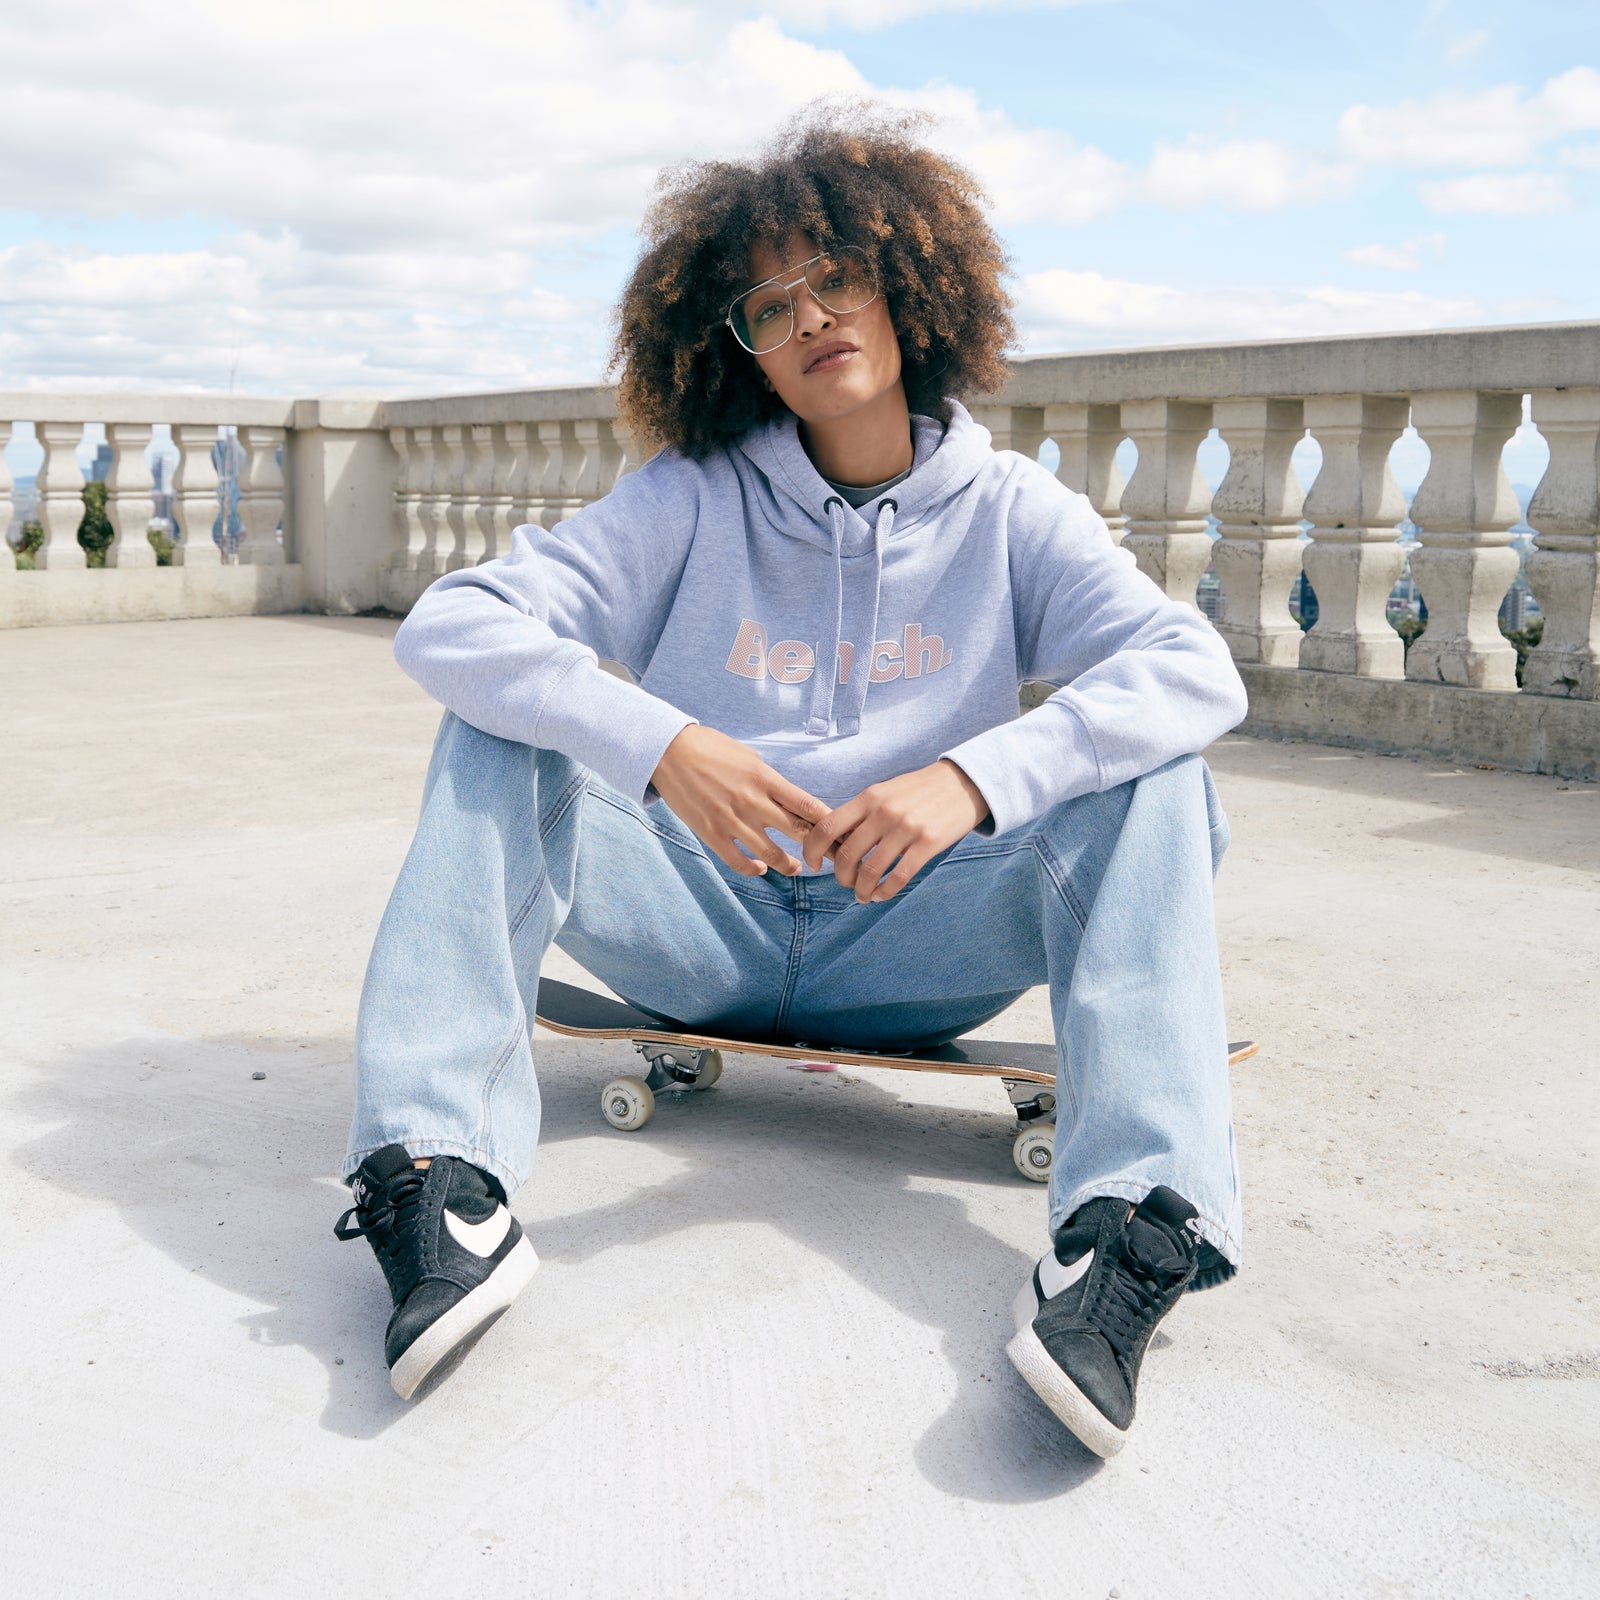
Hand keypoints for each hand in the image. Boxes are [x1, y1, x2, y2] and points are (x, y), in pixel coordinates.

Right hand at [651, 724, 830, 877]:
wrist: (669, 752)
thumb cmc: (711, 748)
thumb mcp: (749, 756)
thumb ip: (769, 780)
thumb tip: (787, 798)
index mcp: (766, 779)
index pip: (808, 805)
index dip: (830, 823)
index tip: (841, 833)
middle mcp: (754, 801)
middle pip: (798, 832)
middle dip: (819, 848)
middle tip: (830, 858)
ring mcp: (732, 820)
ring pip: (772, 854)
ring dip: (789, 865)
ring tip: (797, 868)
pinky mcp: (712, 833)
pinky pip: (739, 861)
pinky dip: (754, 869)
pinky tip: (761, 868)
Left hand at [802, 759, 989, 902]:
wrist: (964, 783)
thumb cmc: (920, 790)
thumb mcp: (886, 791)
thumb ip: (862, 813)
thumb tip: (837, 841)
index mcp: (868, 798)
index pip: (827, 827)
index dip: (812, 850)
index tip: (814, 864)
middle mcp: (883, 812)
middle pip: (846, 855)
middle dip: (841, 877)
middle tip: (846, 884)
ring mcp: (906, 828)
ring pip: (870, 871)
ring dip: (861, 890)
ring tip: (863, 896)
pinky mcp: (927, 843)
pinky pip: (898, 877)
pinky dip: (885, 892)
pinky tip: (882, 894)